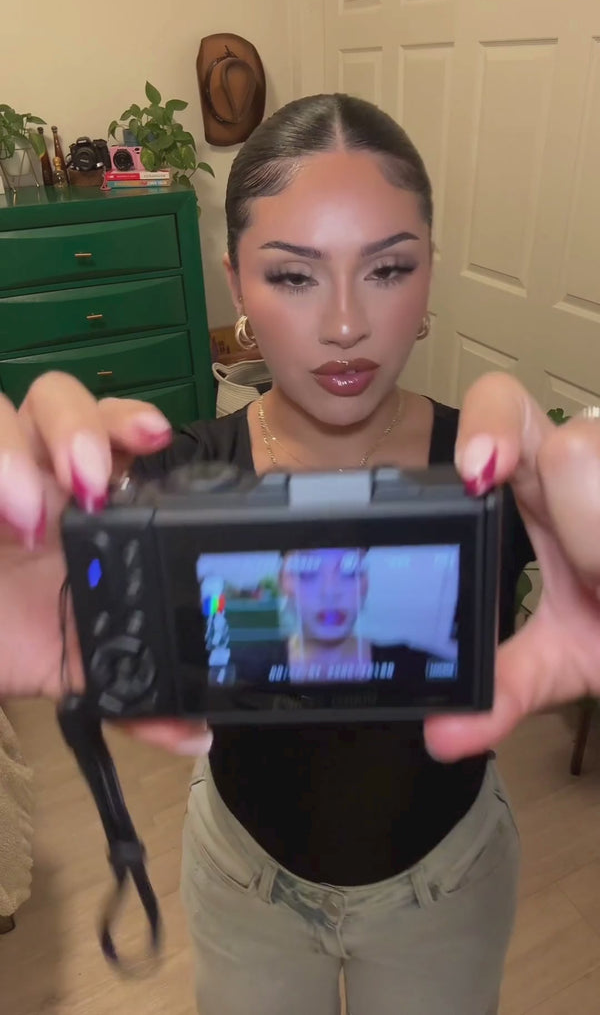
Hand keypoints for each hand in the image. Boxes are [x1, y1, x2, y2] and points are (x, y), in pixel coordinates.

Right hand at [0, 373, 211, 755]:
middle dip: (79, 427)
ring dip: (13, 452)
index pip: (114, 431)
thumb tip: (196, 733)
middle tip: (90, 484)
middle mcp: (34, 472)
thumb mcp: (76, 670)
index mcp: (86, 501)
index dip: (132, 422)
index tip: (156, 441)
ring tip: (29, 518)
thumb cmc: (17, 640)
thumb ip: (136, 699)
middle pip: (58, 400)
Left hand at [425, 372, 599, 761]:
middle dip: (581, 518)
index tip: (477, 479)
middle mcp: (584, 463)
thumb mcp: (561, 662)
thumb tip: (445, 733)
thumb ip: (505, 688)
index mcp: (535, 486)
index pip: (500, 408)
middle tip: (593, 576)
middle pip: (571, 442)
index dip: (489, 427)